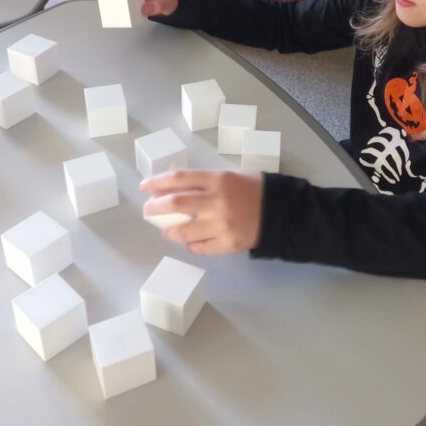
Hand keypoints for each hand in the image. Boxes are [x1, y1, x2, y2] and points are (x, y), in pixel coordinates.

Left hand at [141, 170, 264, 255]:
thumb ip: (203, 183)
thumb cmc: (252, 189)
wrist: (281, 211)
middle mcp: (217, 201)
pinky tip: (191, 240)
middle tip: (148, 210)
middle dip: (155, 208)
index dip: (157, 182)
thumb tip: (170, 191)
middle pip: (175, 204)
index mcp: (218, 180)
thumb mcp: (228, 177)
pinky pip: (199, 247)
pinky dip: (191, 244)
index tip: (144, 187)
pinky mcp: (227, 244)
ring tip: (168, 231)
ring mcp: (221, 225)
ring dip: (169, 232)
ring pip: (183, 232)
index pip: (179, 179)